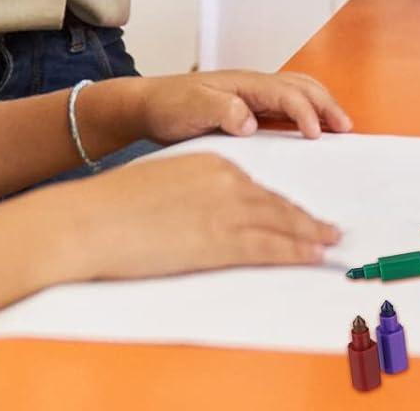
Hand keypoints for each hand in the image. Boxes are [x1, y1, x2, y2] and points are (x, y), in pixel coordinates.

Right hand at [45, 153, 340, 283]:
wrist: (90, 220)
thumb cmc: (113, 206)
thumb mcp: (167, 180)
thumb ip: (196, 190)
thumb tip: (208, 211)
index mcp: (214, 163)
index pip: (258, 187)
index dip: (281, 204)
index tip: (298, 213)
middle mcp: (228, 181)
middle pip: (276, 203)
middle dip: (305, 218)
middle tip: (329, 229)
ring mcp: (226, 210)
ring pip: (279, 223)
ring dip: (308, 235)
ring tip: (327, 242)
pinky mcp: (219, 240)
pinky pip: (268, 246)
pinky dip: (294, 251)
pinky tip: (310, 255)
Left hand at [125, 70, 352, 143]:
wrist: (149, 104)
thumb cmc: (168, 106)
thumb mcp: (190, 109)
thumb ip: (221, 111)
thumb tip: (251, 121)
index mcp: (246, 84)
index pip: (288, 94)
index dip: (306, 113)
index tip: (317, 135)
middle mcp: (256, 84)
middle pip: (304, 87)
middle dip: (328, 105)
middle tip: (347, 128)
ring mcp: (255, 93)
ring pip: (300, 91)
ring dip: (323, 104)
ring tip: (340, 125)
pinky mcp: (252, 106)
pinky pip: (289, 103)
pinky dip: (309, 110)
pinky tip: (312, 127)